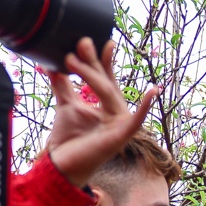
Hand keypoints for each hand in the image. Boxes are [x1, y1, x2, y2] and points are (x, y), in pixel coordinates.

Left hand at [44, 37, 159, 185]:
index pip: (106, 77)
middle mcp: (116, 112)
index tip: (96, 40)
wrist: (61, 165)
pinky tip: (153, 91)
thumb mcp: (65, 104)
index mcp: (105, 104)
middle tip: (82, 42)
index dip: (103, 59)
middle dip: (94, 62)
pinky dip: (146, 106)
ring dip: (92, 75)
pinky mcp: (121, 137)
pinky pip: (137, 120)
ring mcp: (120, 124)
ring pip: (109, 93)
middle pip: (106, 82)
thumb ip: (62, 85)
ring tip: (72, 59)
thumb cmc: (68, 138)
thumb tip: (52, 63)